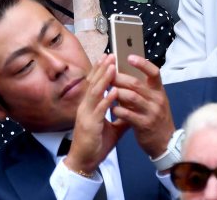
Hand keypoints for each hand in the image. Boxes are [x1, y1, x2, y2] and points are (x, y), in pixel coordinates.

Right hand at [65, 55, 128, 173]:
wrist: (85, 162)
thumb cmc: (96, 144)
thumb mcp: (111, 128)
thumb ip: (120, 117)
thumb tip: (132, 109)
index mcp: (89, 106)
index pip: (94, 84)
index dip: (100, 70)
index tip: (108, 58)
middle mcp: (85, 107)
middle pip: (93, 83)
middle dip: (102, 68)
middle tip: (111, 55)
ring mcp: (86, 115)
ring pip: (94, 92)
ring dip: (104, 79)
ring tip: (112, 67)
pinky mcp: (90, 125)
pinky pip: (99, 110)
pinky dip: (107, 99)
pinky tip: (114, 91)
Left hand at [111, 54, 174, 157]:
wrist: (165, 142)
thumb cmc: (155, 117)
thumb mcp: (154, 101)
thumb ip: (142, 90)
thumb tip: (122, 74)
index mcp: (159, 90)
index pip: (154, 72)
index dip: (142, 63)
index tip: (129, 57)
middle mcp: (157, 99)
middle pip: (136, 84)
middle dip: (119, 78)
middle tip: (107, 75)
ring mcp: (151, 112)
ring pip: (131, 97)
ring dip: (116, 93)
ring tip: (107, 91)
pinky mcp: (144, 125)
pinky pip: (128, 114)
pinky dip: (117, 110)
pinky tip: (111, 108)